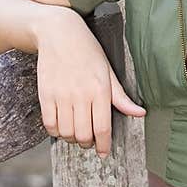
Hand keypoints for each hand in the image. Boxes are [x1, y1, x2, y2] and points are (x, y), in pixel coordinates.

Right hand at [37, 15, 145, 158]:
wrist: (59, 33)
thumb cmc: (88, 51)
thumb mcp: (108, 71)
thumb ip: (121, 97)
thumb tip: (140, 114)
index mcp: (100, 90)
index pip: (102, 128)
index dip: (103, 146)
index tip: (103, 153)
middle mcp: (80, 95)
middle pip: (83, 135)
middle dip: (87, 144)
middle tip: (89, 141)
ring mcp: (61, 95)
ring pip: (66, 132)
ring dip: (72, 138)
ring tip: (76, 133)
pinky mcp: (45, 94)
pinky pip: (49, 124)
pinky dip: (56, 131)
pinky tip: (61, 126)